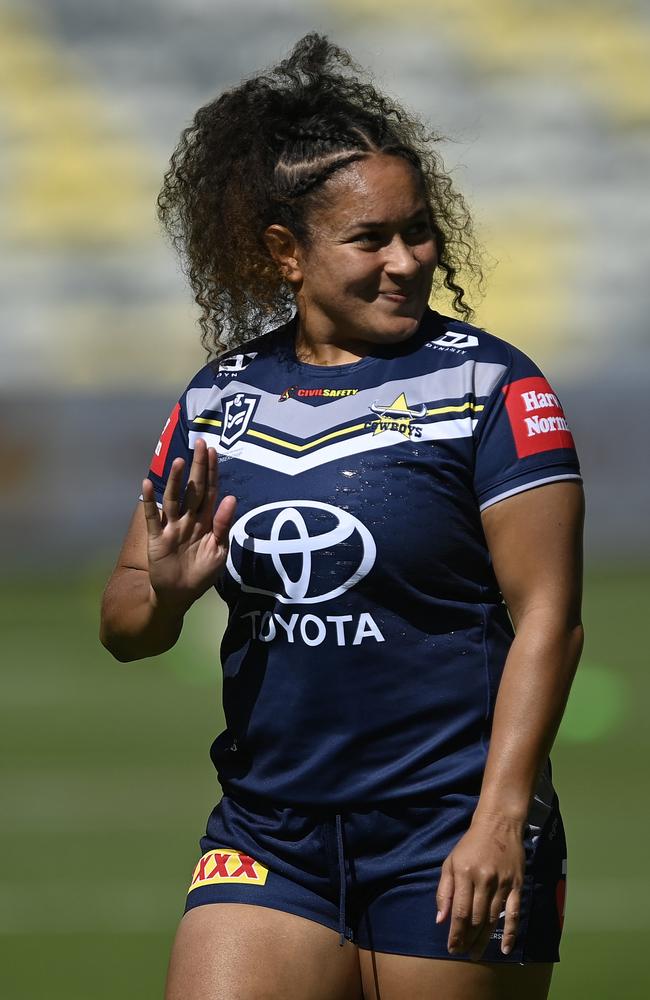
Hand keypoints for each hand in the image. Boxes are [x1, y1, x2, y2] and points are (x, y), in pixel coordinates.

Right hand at [141, 438, 236, 613]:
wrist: (179, 595)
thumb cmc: (202, 573)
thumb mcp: (219, 552)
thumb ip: (224, 525)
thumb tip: (231, 497)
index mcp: (206, 521)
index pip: (210, 491)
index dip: (212, 472)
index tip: (213, 451)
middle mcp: (188, 519)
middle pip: (194, 489)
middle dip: (198, 467)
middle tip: (200, 443)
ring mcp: (172, 527)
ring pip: (174, 499)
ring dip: (175, 480)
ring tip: (179, 461)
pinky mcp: (157, 538)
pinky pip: (153, 518)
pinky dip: (149, 502)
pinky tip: (146, 485)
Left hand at [435, 812, 524, 960]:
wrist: (498, 824)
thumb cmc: (470, 844)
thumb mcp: (451, 862)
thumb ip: (444, 891)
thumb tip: (440, 920)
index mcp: (465, 874)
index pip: (459, 912)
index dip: (455, 934)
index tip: (452, 949)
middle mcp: (484, 880)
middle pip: (476, 919)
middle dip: (468, 940)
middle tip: (463, 954)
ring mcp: (503, 883)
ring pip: (492, 919)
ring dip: (484, 939)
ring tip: (476, 954)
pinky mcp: (517, 885)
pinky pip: (514, 913)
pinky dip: (511, 933)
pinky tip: (505, 949)